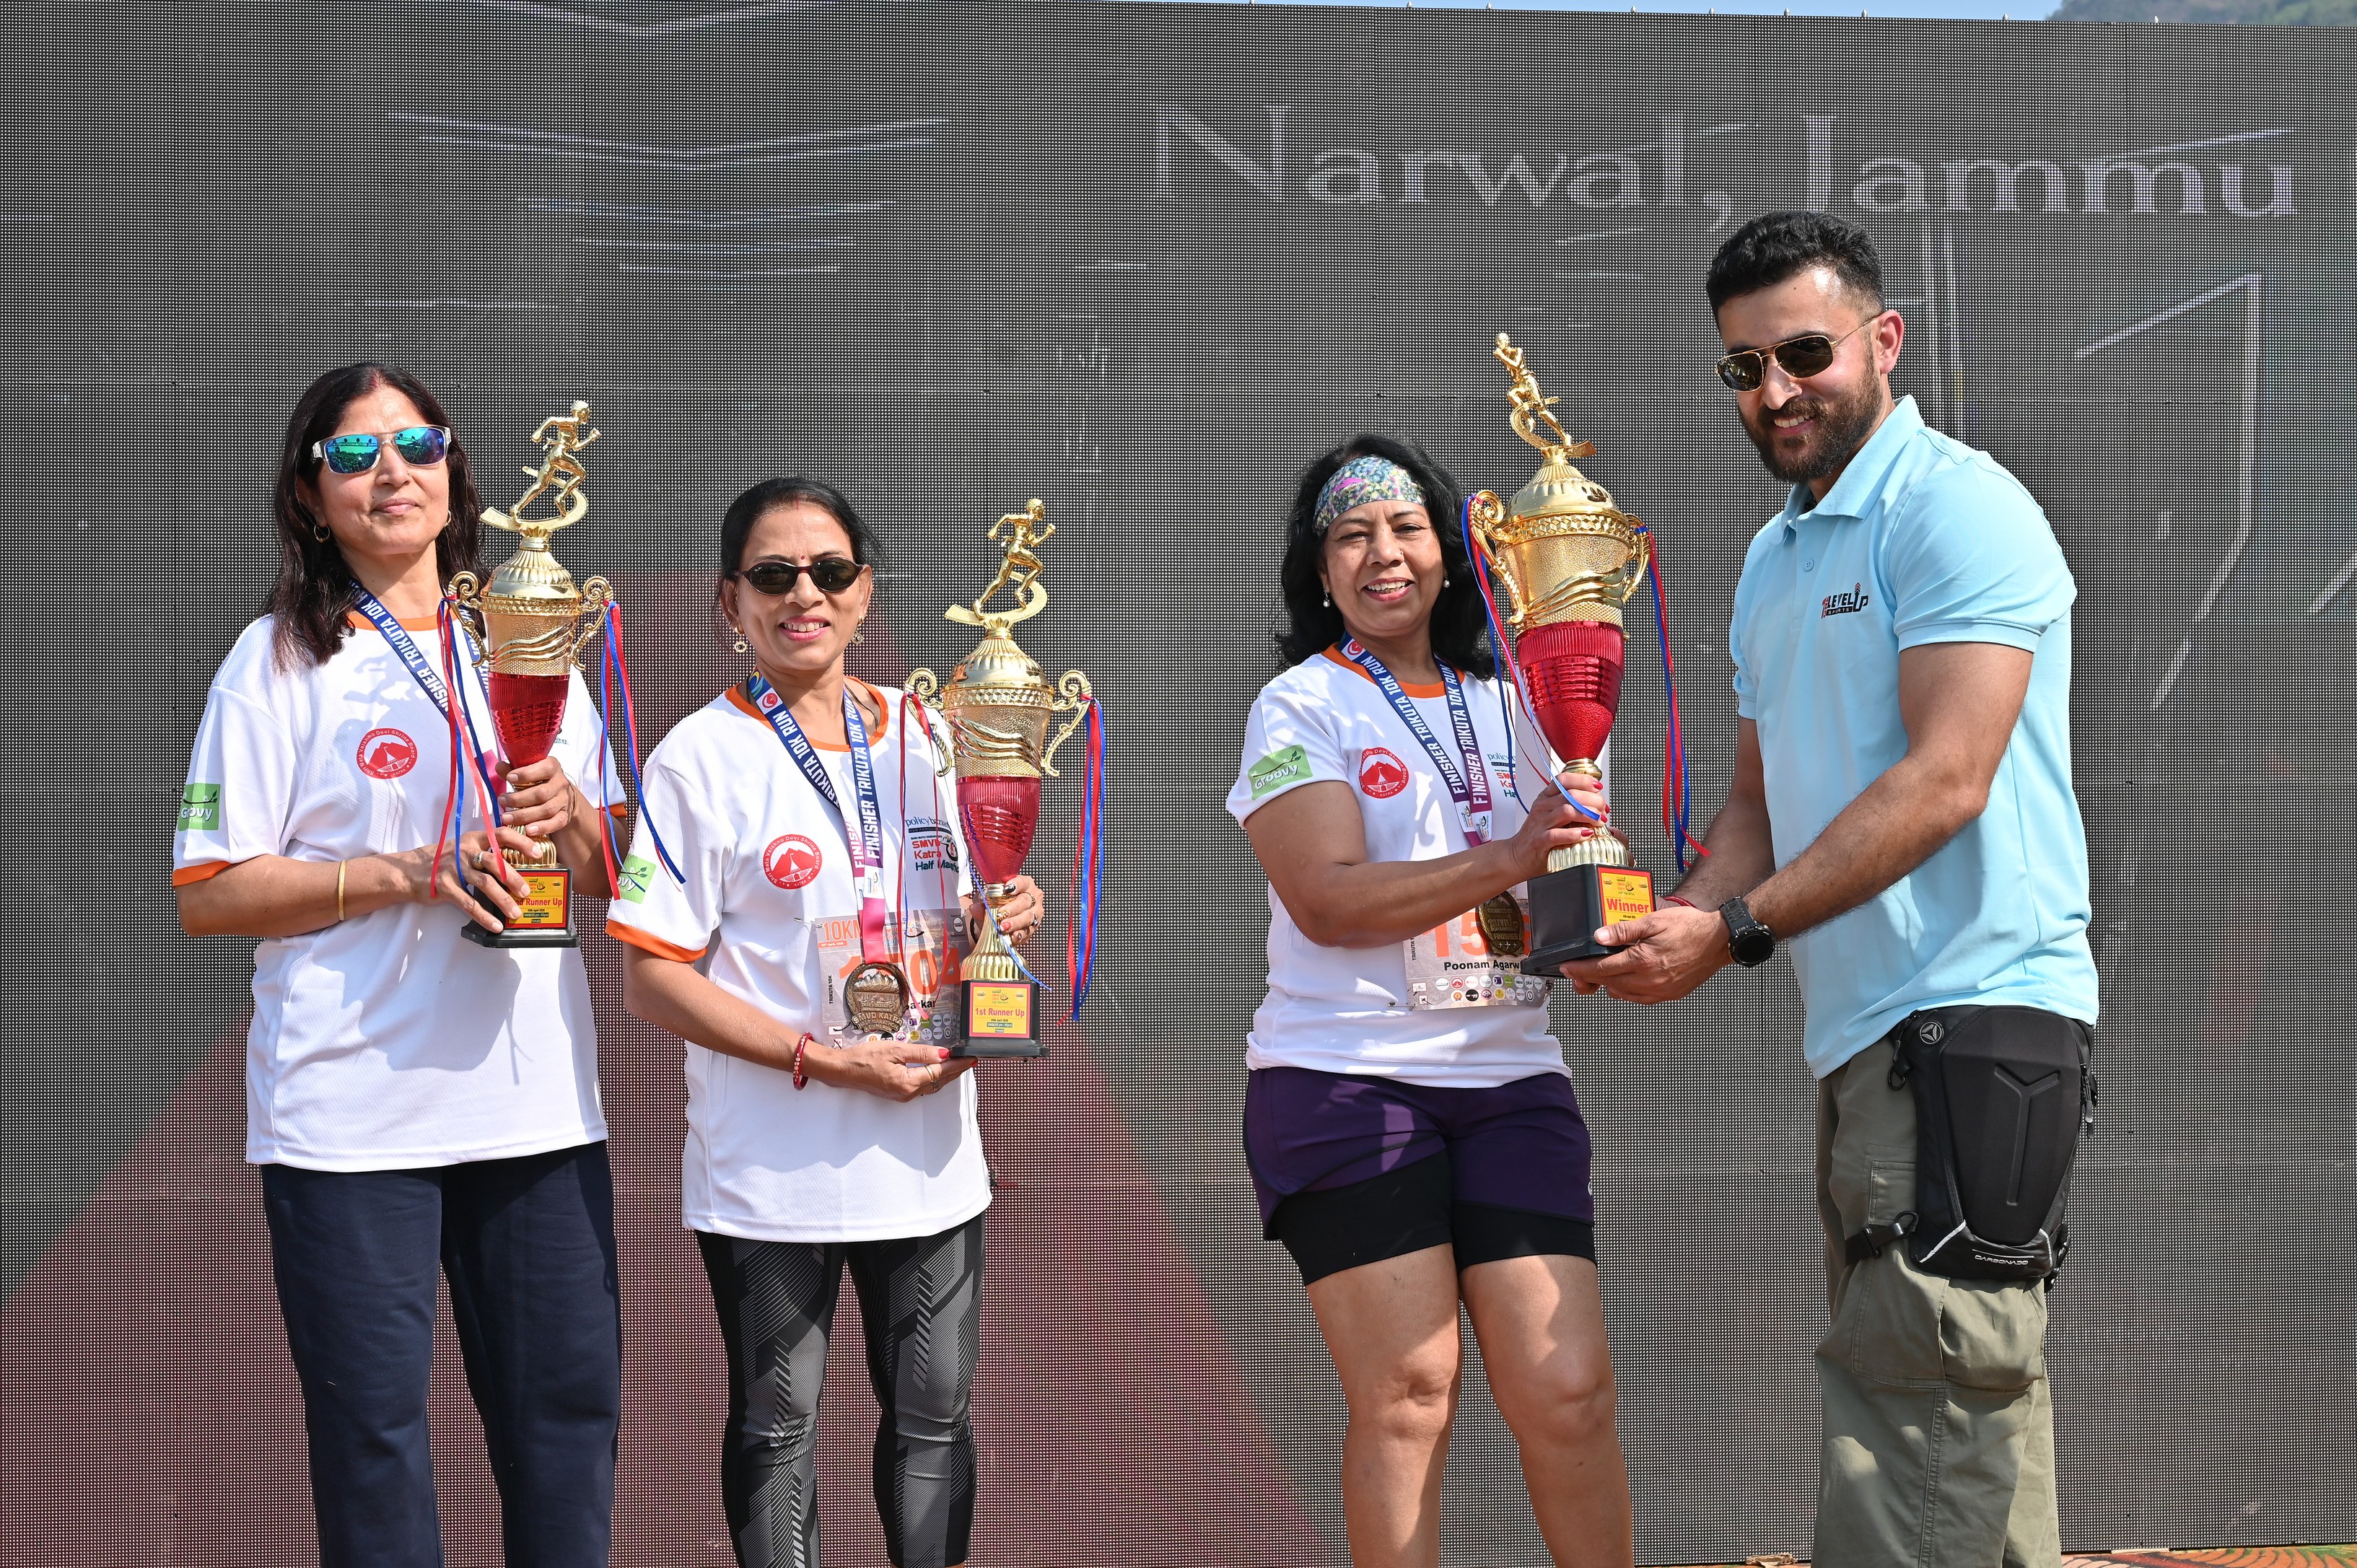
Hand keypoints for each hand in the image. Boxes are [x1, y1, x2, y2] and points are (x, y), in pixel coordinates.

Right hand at [433, 827, 539, 931]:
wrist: (408, 871)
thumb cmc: (442, 860)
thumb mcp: (463, 849)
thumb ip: (485, 853)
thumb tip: (516, 868)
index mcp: (473, 839)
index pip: (501, 834)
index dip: (521, 842)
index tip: (537, 854)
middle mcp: (465, 851)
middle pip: (496, 862)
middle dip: (514, 878)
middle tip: (527, 892)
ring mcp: (454, 869)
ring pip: (485, 884)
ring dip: (503, 899)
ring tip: (515, 913)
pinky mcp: (445, 887)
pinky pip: (468, 903)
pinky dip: (484, 916)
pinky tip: (495, 925)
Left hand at [497, 756, 577, 845]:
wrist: (560, 795)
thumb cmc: (539, 781)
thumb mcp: (528, 771)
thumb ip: (513, 769)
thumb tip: (500, 766)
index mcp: (553, 767)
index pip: (545, 769)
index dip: (527, 774)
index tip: (509, 778)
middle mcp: (561, 784)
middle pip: (542, 793)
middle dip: (519, 798)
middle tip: (501, 800)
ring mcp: (564, 801)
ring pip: (547, 809)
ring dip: (525, 815)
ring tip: (507, 818)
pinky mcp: (565, 816)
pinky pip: (556, 823)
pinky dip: (542, 827)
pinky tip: (528, 830)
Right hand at [806, 1036, 978, 1101]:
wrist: (842, 1070)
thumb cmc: (864, 1058)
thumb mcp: (895, 1050)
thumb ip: (921, 1053)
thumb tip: (944, 1054)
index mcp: (908, 1083)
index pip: (941, 1072)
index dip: (958, 1064)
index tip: (972, 1057)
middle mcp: (908, 1093)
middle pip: (939, 1082)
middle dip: (956, 1071)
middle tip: (971, 1060)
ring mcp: (903, 1095)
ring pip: (932, 1085)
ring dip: (946, 1075)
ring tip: (960, 1063)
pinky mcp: (898, 1093)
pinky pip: (922, 1086)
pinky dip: (934, 1077)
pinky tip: (938, 1069)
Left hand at [974, 876, 1044, 946]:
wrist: (998, 918)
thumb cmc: (997, 903)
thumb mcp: (987, 900)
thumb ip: (981, 903)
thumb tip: (975, 908)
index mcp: (1024, 884)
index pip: (1023, 882)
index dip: (1016, 884)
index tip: (1007, 889)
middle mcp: (1033, 897)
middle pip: (1025, 901)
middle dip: (1013, 908)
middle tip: (1001, 913)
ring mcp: (1035, 913)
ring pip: (1028, 917)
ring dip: (1015, 922)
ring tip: (1003, 927)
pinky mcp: (1032, 928)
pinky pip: (1027, 932)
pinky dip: (1019, 935)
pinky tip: (1012, 936)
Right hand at [1501, 773, 1605, 883]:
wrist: (1519, 855)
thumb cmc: (1540, 834)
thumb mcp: (1553, 814)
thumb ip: (1571, 805)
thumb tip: (1598, 802)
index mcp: (1546, 797)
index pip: (1564, 779)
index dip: (1584, 780)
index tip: (1598, 787)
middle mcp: (1543, 807)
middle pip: (1571, 794)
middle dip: (1593, 800)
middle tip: (1603, 810)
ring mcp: (1541, 823)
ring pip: (1567, 811)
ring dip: (1588, 815)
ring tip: (1599, 822)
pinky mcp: (1540, 840)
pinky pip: (1558, 834)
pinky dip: (1575, 833)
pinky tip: (1586, 834)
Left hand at [1561, 903, 1730, 1003]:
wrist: (1720, 940)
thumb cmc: (1690, 927)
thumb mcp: (1653, 920)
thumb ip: (1624, 930)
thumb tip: (1598, 937)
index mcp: (1643, 961)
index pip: (1601, 969)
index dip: (1580, 969)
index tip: (1566, 968)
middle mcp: (1650, 980)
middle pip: (1609, 984)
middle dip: (1591, 978)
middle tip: (1580, 970)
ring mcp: (1661, 991)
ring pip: (1623, 994)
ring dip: (1610, 984)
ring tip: (1604, 971)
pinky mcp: (1670, 995)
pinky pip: (1640, 999)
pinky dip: (1628, 991)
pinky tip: (1627, 979)